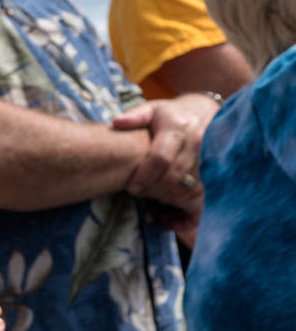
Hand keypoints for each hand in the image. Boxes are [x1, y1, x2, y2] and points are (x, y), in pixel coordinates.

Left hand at [112, 94, 218, 220]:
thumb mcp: (152, 110)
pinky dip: (187, 214)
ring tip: (153, 201)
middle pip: (173, 177)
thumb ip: (135, 116)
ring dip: (168, 201)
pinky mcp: (213, 174)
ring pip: (188, 189)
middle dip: (153, 190)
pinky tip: (171, 220)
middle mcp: (196, 143)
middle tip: (140, 194)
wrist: (204, 113)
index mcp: (177, 128)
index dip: (144, 176)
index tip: (132, 188)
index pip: (161, 158)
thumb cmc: (170, 116)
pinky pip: (202, 198)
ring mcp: (207, 159)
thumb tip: (116, 123)